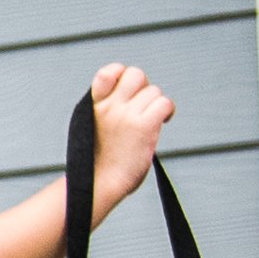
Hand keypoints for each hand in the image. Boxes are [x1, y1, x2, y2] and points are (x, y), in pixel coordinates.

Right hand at [85, 62, 178, 188]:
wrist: (98, 184)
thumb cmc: (97, 163)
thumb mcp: (91, 128)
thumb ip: (106, 110)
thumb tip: (133, 98)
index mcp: (93, 105)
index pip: (108, 72)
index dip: (120, 73)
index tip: (125, 88)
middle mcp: (108, 106)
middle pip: (136, 74)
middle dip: (144, 87)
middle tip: (143, 105)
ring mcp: (126, 115)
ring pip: (153, 91)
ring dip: (156, 104)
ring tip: (152, 121)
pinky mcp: (144, 126)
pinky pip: (164, 103)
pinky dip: (168, 111)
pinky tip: (163, 122)